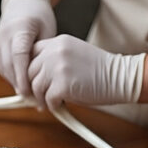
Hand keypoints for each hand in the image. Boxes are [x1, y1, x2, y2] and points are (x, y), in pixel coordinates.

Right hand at [0, 0, 55, 98]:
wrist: (21, 3)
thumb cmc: (39, 17)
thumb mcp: (47, 33)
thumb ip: (42, 56)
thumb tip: (40, 83)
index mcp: (19, 28)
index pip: (19, 56)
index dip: (23, 77)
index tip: (30, 92)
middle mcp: (3, 35)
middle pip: (9, 66)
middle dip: (20, 85)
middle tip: (34, 100)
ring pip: (4, 70)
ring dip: (16, 83)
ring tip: (31, 95)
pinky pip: (1, 67)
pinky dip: (11, 76)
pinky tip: (22, 82)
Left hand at [28, 35, 144, 109]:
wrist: (119, 77)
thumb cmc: (97, 71)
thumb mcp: (72, 55)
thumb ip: (53, 60)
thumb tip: (30, 78)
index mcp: (58, 41)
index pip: (31, 53)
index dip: (29, 69)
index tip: (33, 81)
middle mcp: (56, 51)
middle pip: (29, 72)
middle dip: (33, 87)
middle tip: (39, 97)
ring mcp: (58, 67)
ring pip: (35, 87)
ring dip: (41, 98)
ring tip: (50, 102)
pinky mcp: (62, 85)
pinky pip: (47, 99)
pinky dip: (52, 106)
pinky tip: (60, 105)